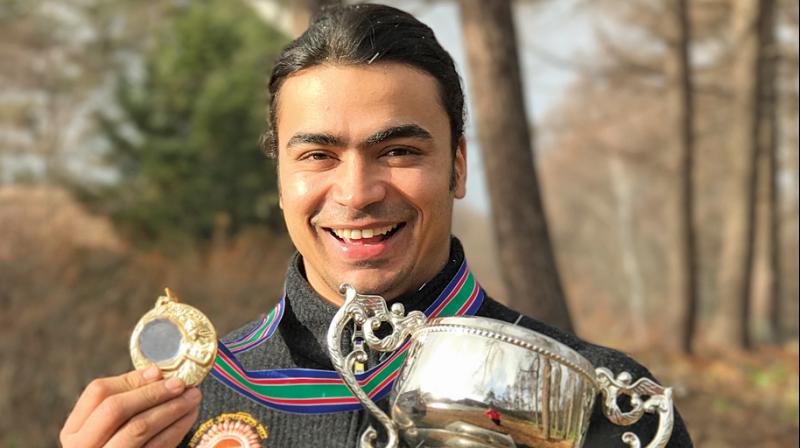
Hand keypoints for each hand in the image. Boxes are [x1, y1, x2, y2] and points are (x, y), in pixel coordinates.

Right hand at [60, 366, 201, 447]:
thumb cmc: (118, 445)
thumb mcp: (110, 426)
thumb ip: (127, 399)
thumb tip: (156, 373)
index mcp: (74, 430)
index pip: (98, 392)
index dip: (131, 379)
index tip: (160, 372)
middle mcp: (83, 447)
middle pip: (116, 408)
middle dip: (153, 392)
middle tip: (181, 383)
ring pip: (138, 428)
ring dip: (171, 407)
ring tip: (192, 397)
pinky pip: (157, 446)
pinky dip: (177, 428)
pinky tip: (189, 416)